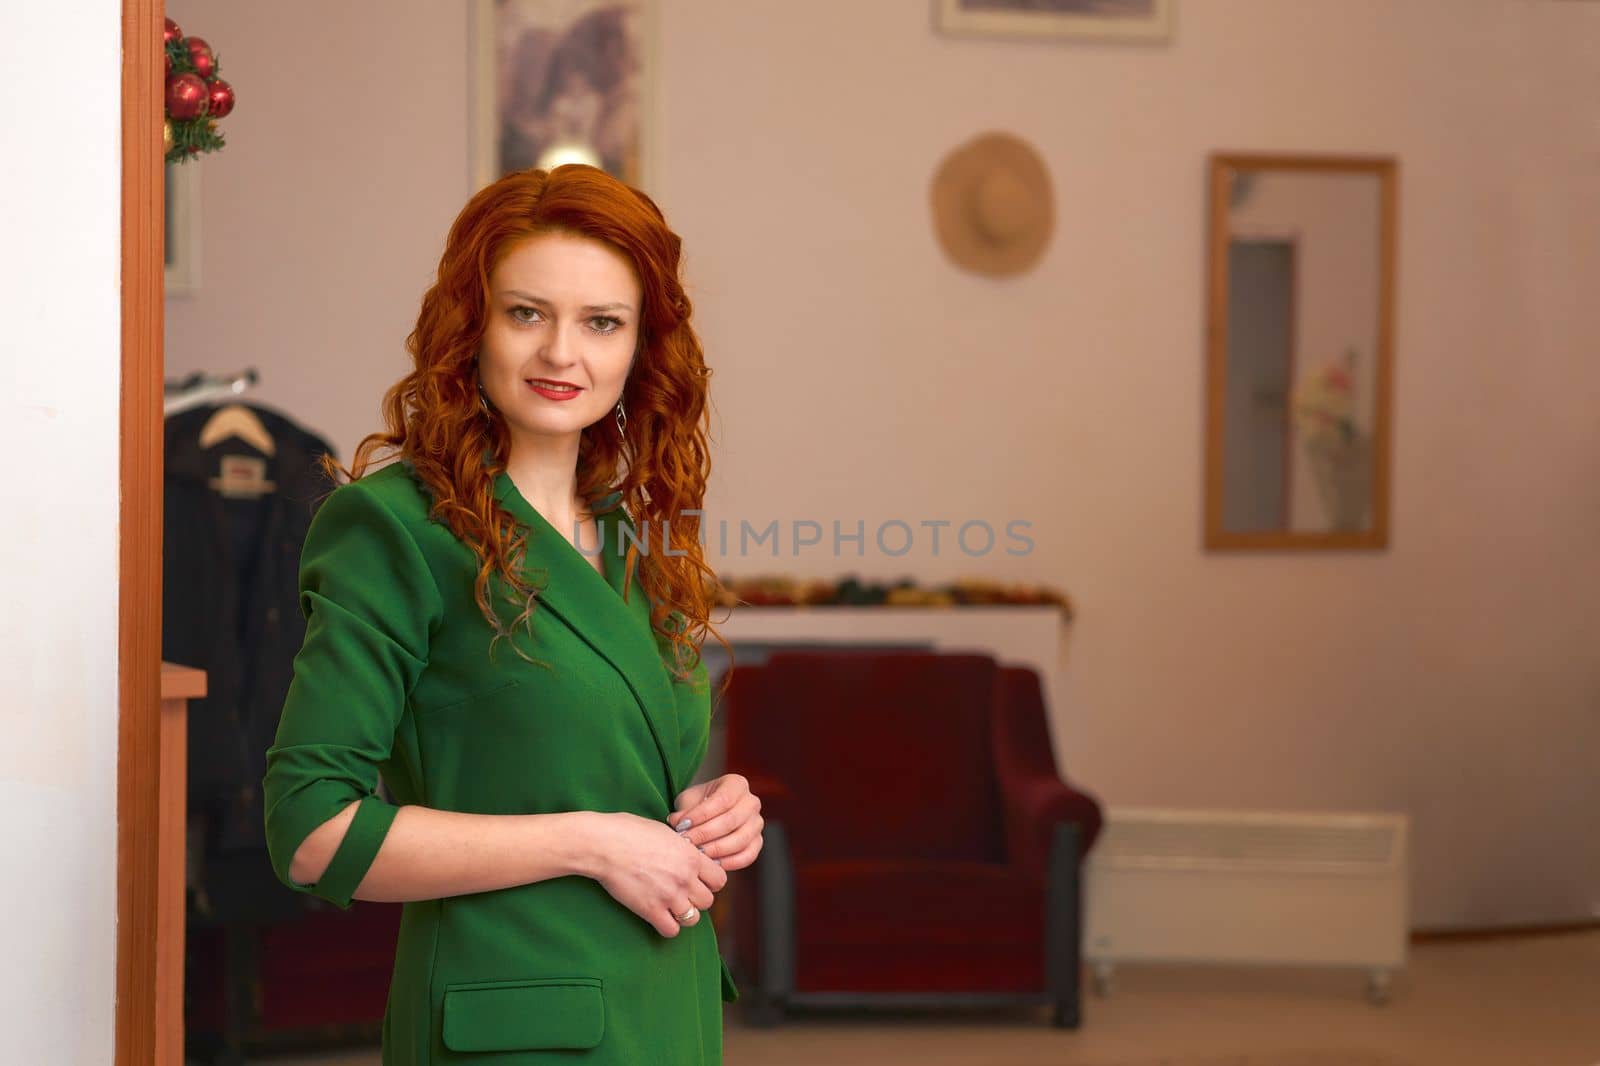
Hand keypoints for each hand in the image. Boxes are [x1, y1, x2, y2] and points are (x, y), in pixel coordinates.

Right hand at [589, 812, 727, 937]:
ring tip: (672, 906)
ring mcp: (669, 896)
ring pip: (694, 918)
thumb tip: (690, 854)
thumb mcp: (666, 832)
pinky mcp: (651, 910)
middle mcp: (685, 878)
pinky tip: (659, 916)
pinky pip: (671, 930)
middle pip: (708, 901)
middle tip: (683, 893)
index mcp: (692, 856)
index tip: (698, 880)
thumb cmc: (630, 831)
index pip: (720, 880)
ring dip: (684, 914)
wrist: (604, 844)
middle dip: (697, 898)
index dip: (710, 881)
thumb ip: (683, 848)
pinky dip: (668, 926)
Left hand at [668, 773, 764, 872]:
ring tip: (697, 853)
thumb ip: (684, 810)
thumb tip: (676, 822)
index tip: (681, 825)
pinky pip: (746, 856)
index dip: (701, 814)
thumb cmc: (698, 805)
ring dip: (715, 849)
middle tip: (686, 842)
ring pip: (740, 840)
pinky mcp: (758, 843)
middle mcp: (752, 802)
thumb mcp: (688, 801)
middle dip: (705, 834)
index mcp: (737, 784)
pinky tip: (711, 863)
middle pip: (731, 820)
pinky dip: (729, 862)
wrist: (709, 815)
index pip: (722, 800)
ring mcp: (757, 823)